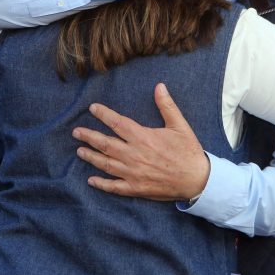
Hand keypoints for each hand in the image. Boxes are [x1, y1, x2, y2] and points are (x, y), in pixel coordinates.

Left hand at [72, 83, 209, 200]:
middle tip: (76, 132)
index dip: (103, 114)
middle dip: (89, 137)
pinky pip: (114, 186)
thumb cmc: (188, 151)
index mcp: (143, 137)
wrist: (197, 180)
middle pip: (105, 144)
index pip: (117, 123)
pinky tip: (91, 180)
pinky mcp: (136, 188)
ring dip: (91, 157)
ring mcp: (133, 173)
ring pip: (106, 164)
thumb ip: (167, 106)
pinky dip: (101, 184)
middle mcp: (134, 155)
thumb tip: (159, 86)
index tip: (92, 108)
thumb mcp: (179, 125)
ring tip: (79, 151)